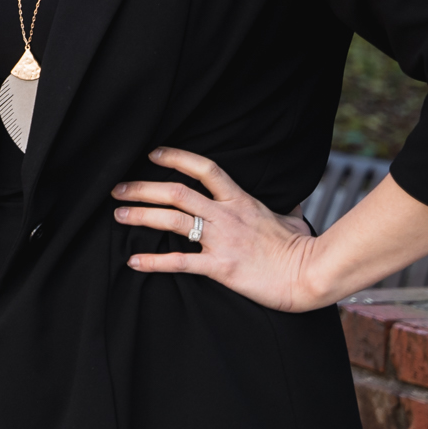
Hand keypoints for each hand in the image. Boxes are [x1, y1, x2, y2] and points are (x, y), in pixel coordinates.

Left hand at [114, 146, 321, 310]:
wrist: (309, 275)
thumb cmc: (302, 249)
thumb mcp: (292, 220)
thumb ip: (284, 210)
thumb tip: (292, 205)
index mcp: (240, 200)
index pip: (204, 168)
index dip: (176, 157)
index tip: (153, 154)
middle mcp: (226, 215)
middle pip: (176, 192)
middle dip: (142, 188)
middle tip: (117, 189)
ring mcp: (221, 239)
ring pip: (172, 220)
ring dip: (141, 216)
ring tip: (118, 215)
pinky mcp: (220, 266)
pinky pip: (180, 261)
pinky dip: (154, 261)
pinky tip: (133, 261)